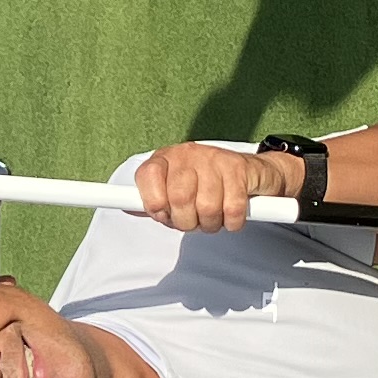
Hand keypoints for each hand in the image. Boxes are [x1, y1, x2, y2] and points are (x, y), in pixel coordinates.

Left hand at [136, 142, 293, 231]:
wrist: (250, 171)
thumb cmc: (206, 185)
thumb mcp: (174, 189)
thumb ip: (153, 200)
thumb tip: (127, 208)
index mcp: (166, 158)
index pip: (147, 177)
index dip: (155, 205)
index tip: (164, 214)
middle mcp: (188, 154)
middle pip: (179, 199)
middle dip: (186, 222)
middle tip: (194, 221)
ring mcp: (214, 159)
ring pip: (207, 208)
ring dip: (211, 224)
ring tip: (213, 218)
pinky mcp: (239, 169)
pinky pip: (233, 210)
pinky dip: (232, 223)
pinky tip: (230, 215)